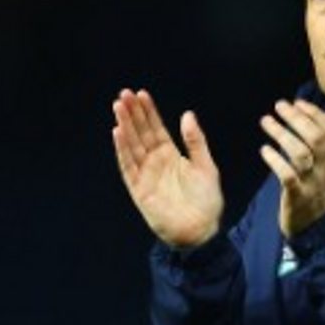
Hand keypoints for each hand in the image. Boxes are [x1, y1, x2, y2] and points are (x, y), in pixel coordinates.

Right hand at [112, 89, 223, 248]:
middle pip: (141, 133)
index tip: (141, 94)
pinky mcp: (139, 189)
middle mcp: (155, 162)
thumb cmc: (206, 201)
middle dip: (132, 113)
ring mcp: (145, 175)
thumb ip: (195, 141)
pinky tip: (118, 132)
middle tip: (124, 94)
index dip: (148, 111)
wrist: (201, 230)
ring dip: (125, 126)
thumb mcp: (206, 166)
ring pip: (132, 145)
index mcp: (171, 154)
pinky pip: (128, 166)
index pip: (156, 128)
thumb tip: (187, 114)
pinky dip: (122, 150)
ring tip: (118, 107)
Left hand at [259, 99, 324, 237]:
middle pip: (317, 139)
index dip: (315, 114)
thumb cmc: (321, 190)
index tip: (297, 102)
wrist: (320, 229)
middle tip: (279, 106)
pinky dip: (275, 160)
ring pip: (301, 154)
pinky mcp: (298, 197)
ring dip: (282, 134)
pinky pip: (287, 176)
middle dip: (297, 118)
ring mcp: (314, 184)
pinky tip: (264, 150)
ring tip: (266, 121)